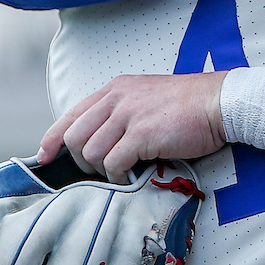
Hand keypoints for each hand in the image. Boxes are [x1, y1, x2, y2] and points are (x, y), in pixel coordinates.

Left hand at [37, 73, 227, 183]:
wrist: (219, 102)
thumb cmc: (190, 105)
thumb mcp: (147, 97)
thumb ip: (123, 111)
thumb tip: (103, 139)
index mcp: (115, 89)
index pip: (71, 114)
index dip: (53, 138)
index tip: (44, 156)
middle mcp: (117, 99)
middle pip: (74, 136)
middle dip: (79, 160)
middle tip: (99, 171)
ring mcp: (128, 115)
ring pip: (89, 152)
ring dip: (100, 170)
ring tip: (120, 172)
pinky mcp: (141, 134)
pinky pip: (113, 162)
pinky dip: (118, 174)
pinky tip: (132, 174)